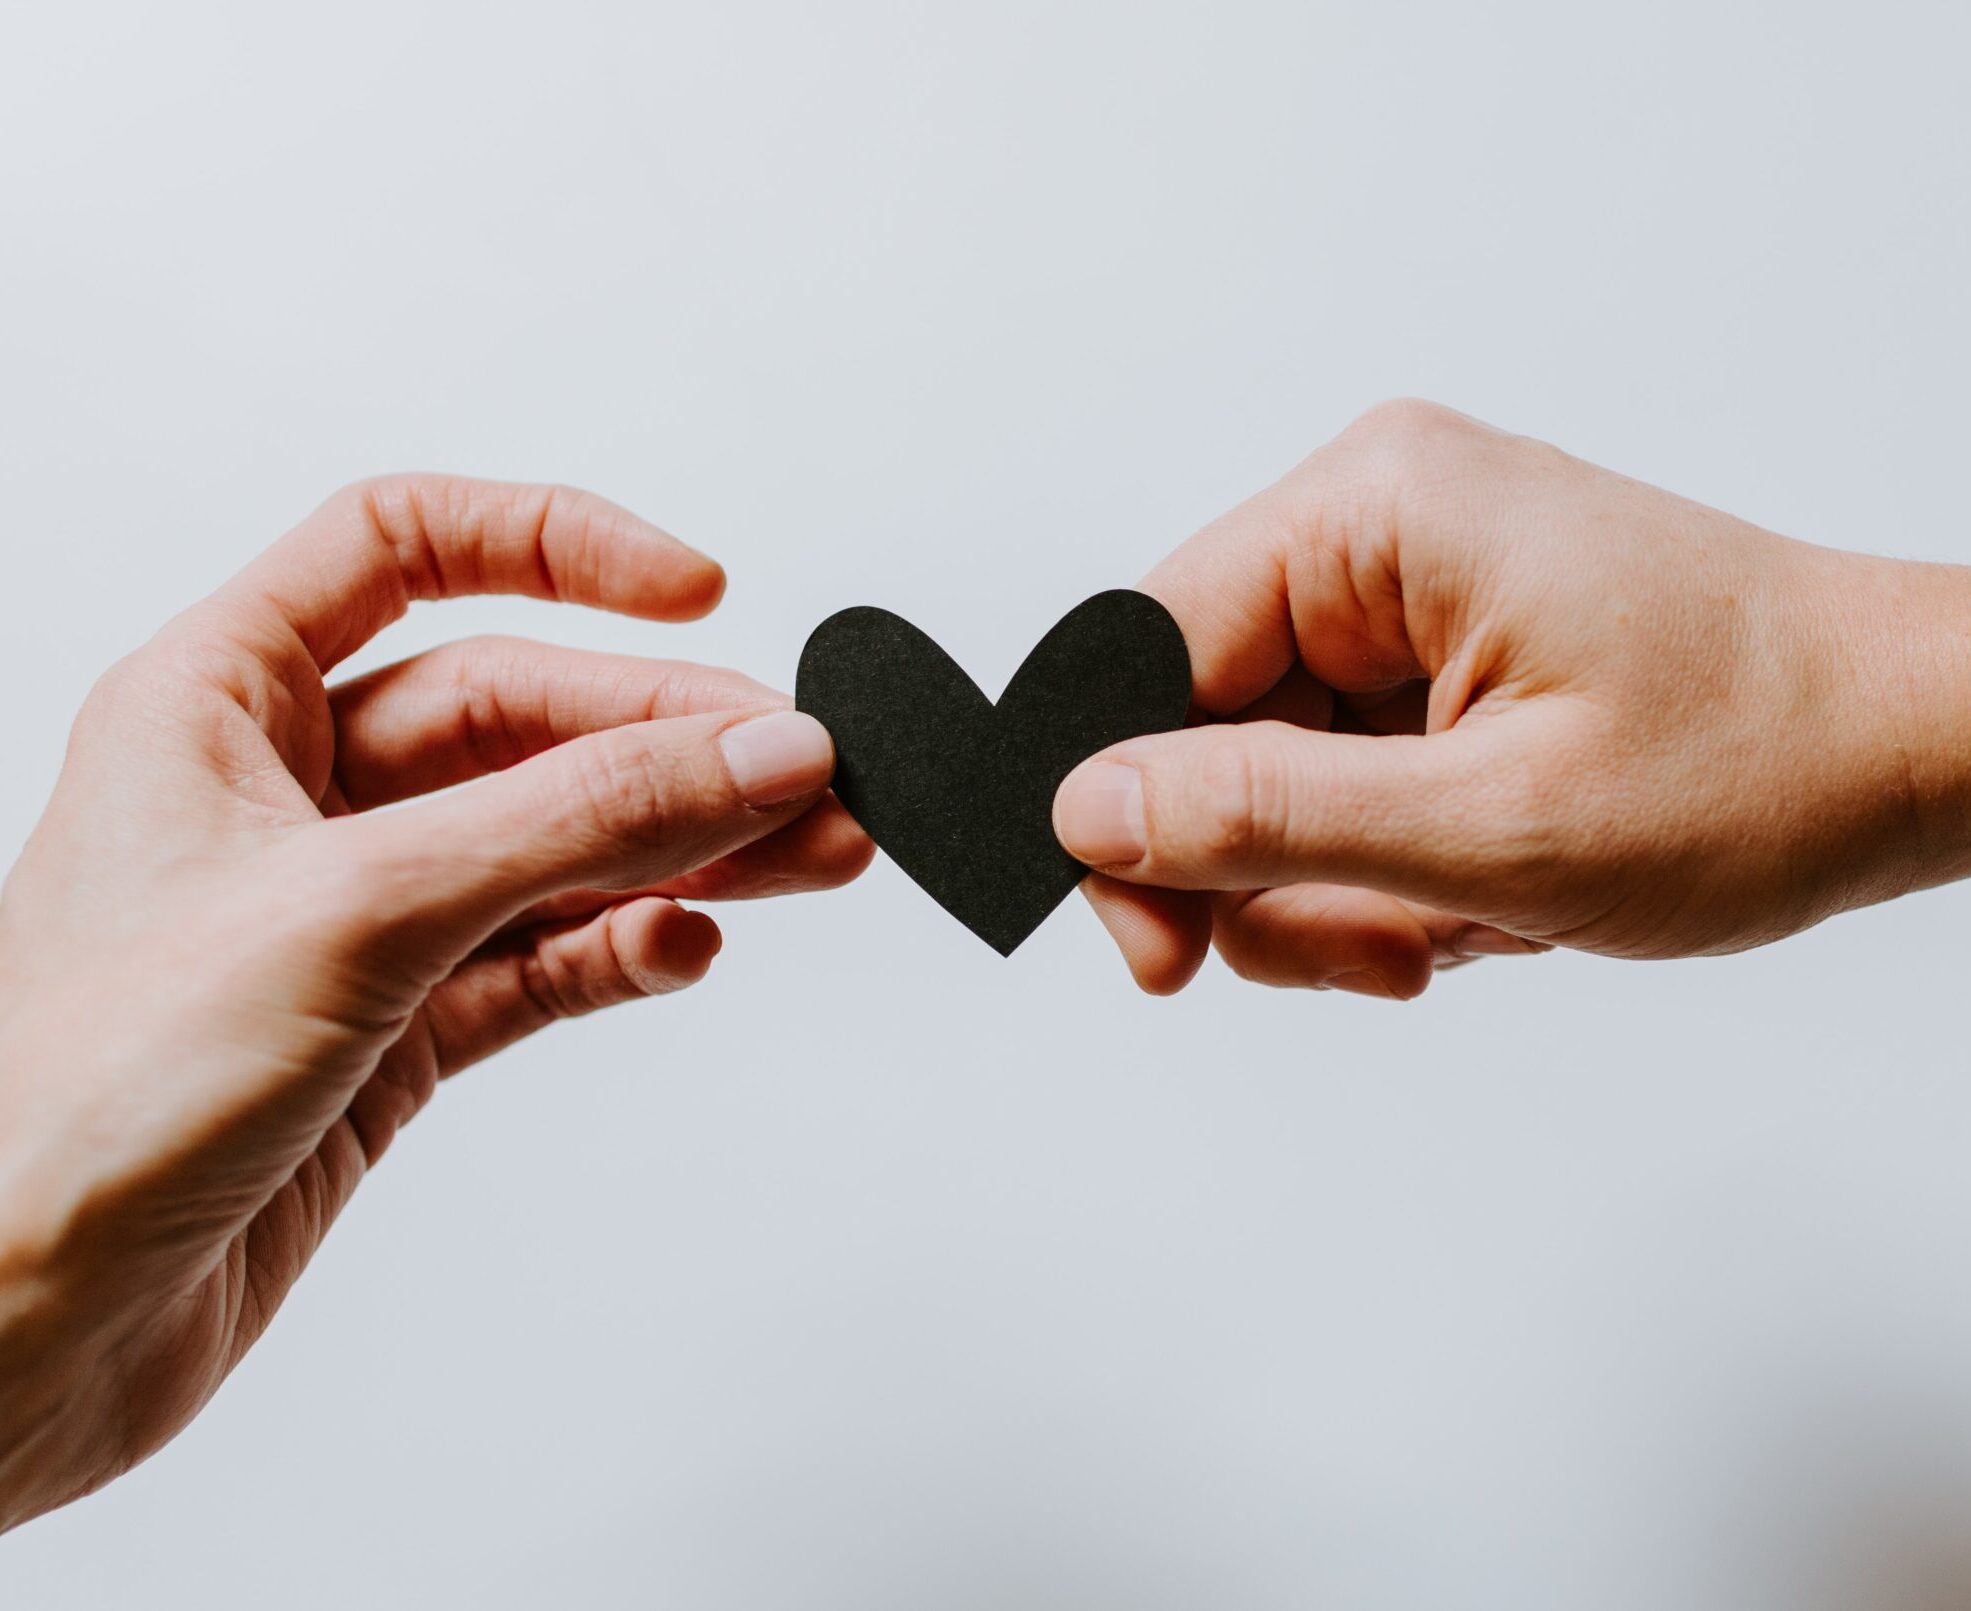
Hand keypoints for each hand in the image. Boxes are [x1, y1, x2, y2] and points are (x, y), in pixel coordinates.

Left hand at [0, 477, 869, 1528]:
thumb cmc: (81, 1100)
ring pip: (551, 842)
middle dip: (669, 739)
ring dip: (682, 847)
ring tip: (809, 856)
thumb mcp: (358, 908)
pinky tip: (683, 946)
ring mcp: (350, 915)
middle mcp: (288, 794)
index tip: (694, 589)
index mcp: (221, 699)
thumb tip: (751, 749)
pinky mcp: (392, 1030)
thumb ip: (574, 821)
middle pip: (519, 712)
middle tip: (802, 773)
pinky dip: (623, 948)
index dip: (554, 544)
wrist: (15, 1335)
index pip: (404, 545)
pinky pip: (541, 957)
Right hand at [1055, 401, 1970, 995]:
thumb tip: (1087, 810)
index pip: (1144, 652)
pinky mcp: (1441, 659)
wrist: (1923, 748)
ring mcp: (1410, 597)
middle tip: (1375, 951)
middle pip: (1201, 728)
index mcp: (1373, 510)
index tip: (1160, 952)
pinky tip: (1481, 895)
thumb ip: (1266, 817)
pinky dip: (1388, 869)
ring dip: (1340, 888)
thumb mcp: (1496, 824)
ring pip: (1268, 778)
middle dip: (1269, 874)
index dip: (1128, 813)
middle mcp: (1377, 531)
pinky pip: (1339, 783)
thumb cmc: (1765, 759)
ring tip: (1458, 925)